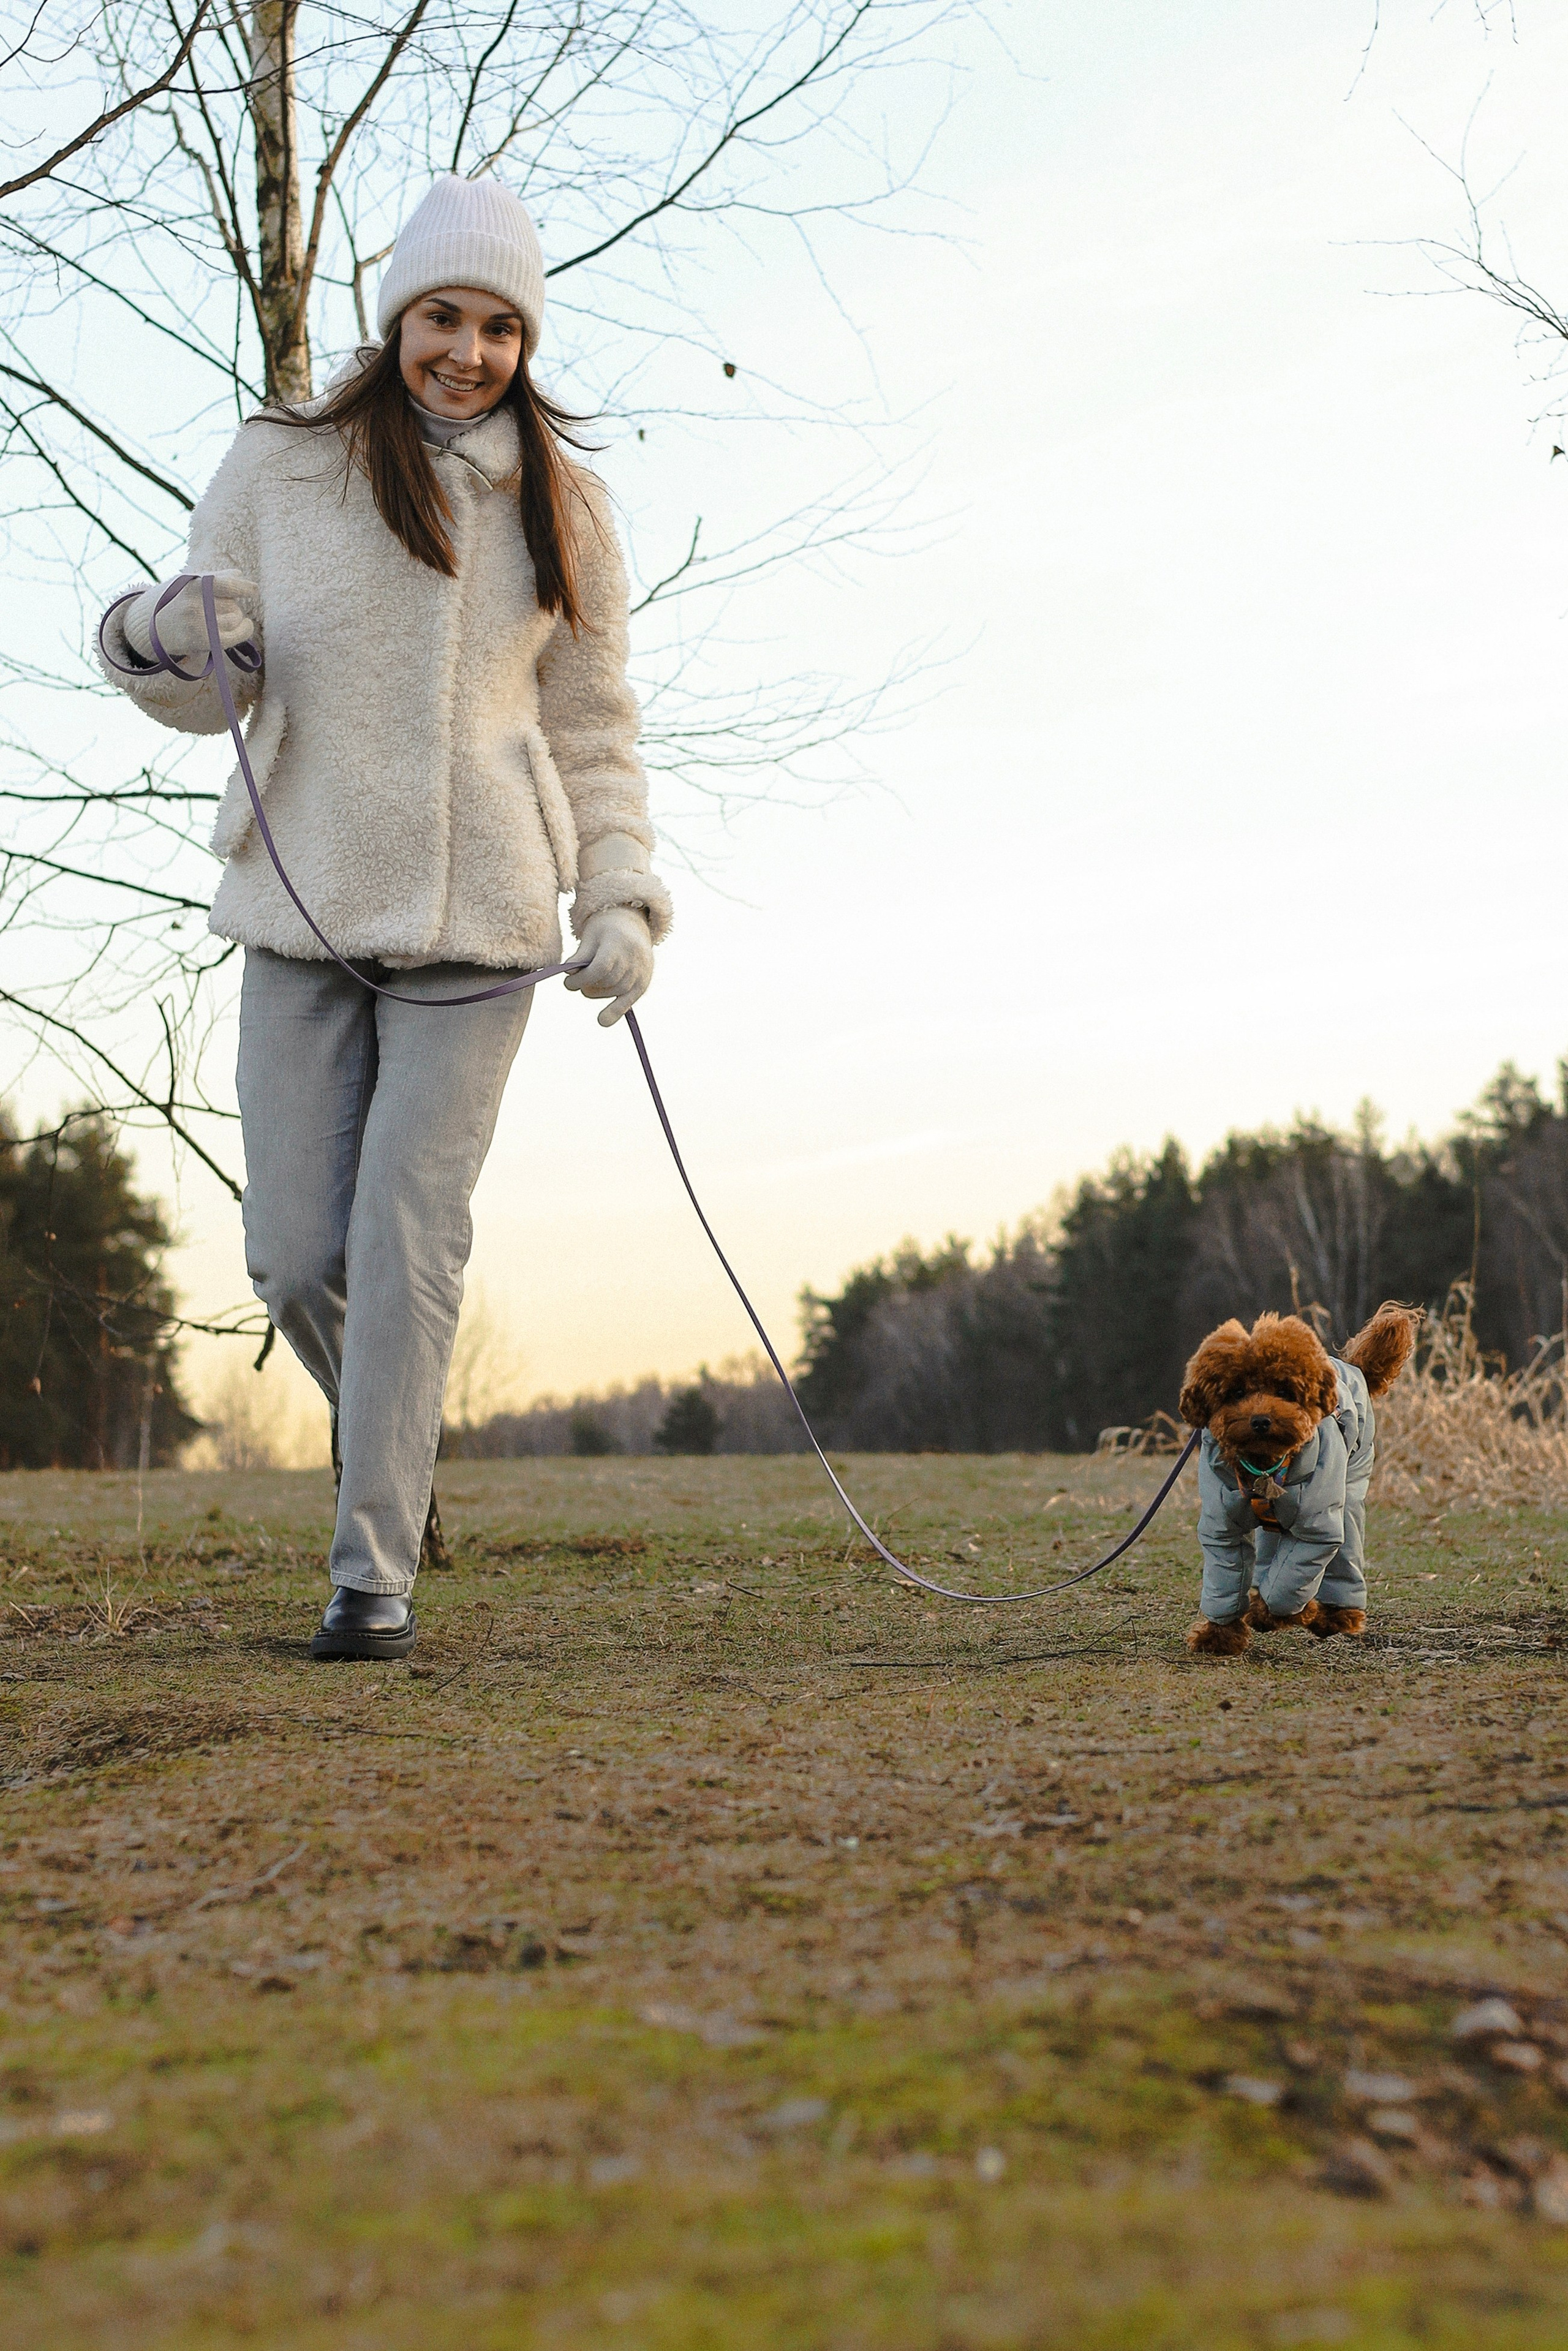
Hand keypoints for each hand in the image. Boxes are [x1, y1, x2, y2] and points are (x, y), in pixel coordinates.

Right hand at [124, 571, 257, 664]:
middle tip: (217, 611)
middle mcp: (196, 604)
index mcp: (192, 585)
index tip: (254, 590)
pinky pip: (236, 635)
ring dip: (234, 619)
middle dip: (232, 606)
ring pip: (235, 618)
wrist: (153, 629)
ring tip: (218, 620)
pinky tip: (246, 626)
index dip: (242, 587)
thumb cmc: (175, 602)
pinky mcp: (203, 641)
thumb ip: (214, 578)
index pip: (224, 584)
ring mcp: (199, 623)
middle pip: (233, 604)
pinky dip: (245, 630)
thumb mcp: (189, 583)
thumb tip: (239, 574)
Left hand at [563, 905, 653, 1026]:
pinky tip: (603, 1021)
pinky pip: (629, 1001)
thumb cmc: (605, 931)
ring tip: (588, 986)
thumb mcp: (591, 937)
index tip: (568, 982)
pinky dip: (615, 1012)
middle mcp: (634, 958)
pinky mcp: (643, 983)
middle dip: (587, 985)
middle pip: (607, 981)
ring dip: (597, 993)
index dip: (582, 978)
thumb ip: (580, 955)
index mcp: (619, 942)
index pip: (600, 968)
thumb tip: (568, 973)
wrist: (632, 927)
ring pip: (615, 992)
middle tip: (576, 983)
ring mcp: (641, 972)